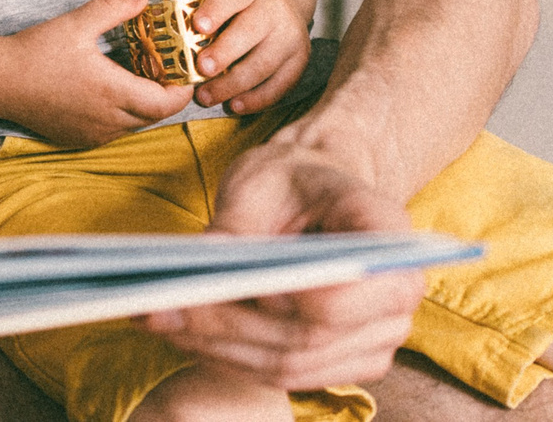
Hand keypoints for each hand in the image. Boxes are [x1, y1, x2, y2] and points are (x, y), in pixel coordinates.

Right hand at [0, 0, 194, 147]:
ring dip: (142, 105)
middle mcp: (108, 120)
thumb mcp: (75, 23)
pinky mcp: (79, 139)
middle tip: (162, 69)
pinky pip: (114, 131)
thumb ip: (113, 8)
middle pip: (155, 115)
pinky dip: (121, 115)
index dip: (182, 90)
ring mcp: (93, 134)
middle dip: (164, 95)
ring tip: (135, 77)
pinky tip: (108, 92)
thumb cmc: (35, 52)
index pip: (167, 104)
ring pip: (135, 124)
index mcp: (112, 93)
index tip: (182, 70)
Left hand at [139, 135, 422, 388]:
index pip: (352, 290)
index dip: (294, 298)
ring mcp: (373, 337)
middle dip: (230, 325)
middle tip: (160, 306)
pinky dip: (228, 357)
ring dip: (218, 348)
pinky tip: (182, 333)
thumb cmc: (293, 179)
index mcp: (390, 237)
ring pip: (291, 364)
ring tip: (157, 319)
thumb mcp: (262, 178)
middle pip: (310, 335)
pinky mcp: (342, 360)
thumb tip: (209, 258)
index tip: (240, 284)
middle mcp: (395, 297)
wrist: (315, 194)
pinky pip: (284, 374)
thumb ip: (240, 221)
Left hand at [189, 0, 312, 114]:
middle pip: (250, 31)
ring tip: (207, 96)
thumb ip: (192, 5)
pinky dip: (258, 98)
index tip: (197, 26)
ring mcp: (291, 36)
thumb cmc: (236, 1)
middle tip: (200, 69)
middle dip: (224, 53)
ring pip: (265, 63)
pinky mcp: (299, 60)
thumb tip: (150, 19)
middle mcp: (273, 10)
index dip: (215, 11)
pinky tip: (235, 106)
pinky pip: (281, 83)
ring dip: (234, 83)